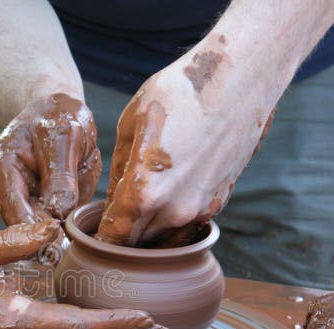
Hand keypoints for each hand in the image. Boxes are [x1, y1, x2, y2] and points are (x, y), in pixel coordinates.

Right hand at [0, 94, 100, 224]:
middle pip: (20, 225)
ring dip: (59, 216)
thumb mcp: (66, 137)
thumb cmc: (59, 117)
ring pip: (36, 226)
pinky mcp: (25, 205)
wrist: (57, 111)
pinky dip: (63, 213)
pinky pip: (47, 221)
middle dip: (48, 225)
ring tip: (74, 182)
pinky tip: (70, 190)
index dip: (36, 230)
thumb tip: (59, 215)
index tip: (61, 236)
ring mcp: (8, 198)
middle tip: (73, 218)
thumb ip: (61, 177)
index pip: (13, 212)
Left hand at [95, 36, 276, 245]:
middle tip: (109, 223)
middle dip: (122, 238)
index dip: (99, 239)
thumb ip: (118, 172)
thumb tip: (111, 202)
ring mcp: (201, 209)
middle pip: (137, 244)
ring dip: (149, 233)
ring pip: (165, 239)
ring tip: (136, 211)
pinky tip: (166, 196)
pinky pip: (188, 223)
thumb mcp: (131, 125)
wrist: (242, 79)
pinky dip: (173, 219)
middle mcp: (175, 210)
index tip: (91, 235)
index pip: (113, 238)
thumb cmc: (180, 93)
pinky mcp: (220, 202)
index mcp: (146, 192)